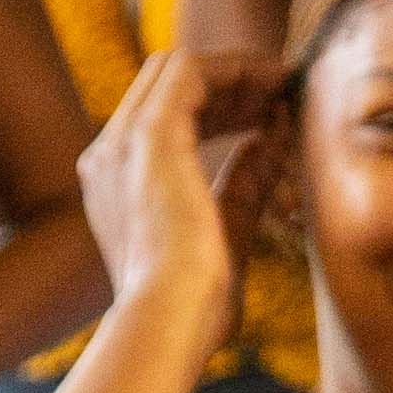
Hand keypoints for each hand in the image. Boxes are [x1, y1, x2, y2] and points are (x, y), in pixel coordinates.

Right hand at [78, 46, 284, 352]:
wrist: (169, 323)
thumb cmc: (194, 306)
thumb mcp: (229, 232)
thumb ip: (245, 185)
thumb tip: (269, 143)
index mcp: (118, 186)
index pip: (162, 120)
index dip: (218, 108)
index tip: (267, 114)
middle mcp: (110, 157)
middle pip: (166, 86)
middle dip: (227, 83)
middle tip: (279, 93)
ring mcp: (122, 142)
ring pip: (177, 70)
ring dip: (234, 71)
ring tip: (283, 81)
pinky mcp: (149, 134)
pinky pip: (191, 70)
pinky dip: (236, 68)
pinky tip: (275, 81)